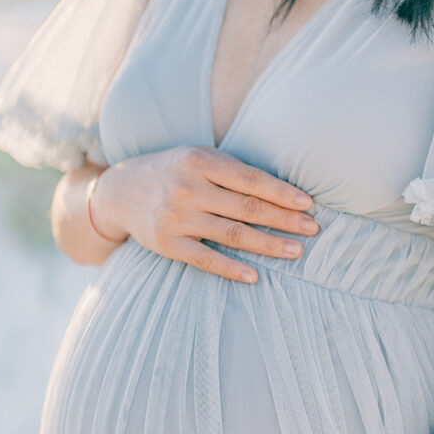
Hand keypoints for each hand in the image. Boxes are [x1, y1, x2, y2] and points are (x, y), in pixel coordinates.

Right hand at [91, 144, 320, 281]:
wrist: (119, 191)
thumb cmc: (173, 171)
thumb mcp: (198, 157)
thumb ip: (233, 170)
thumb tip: (283, 189)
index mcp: (200, 161)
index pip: (251, 180)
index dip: (282, 193)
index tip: (308, 204)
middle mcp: (188, 188)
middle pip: (247, 208)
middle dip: (284, 220)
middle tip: (313, 229)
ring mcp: (176, 217)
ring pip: (232, 234)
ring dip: (268, 244)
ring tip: (296, 251)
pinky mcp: (167, 243)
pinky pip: (206, 259)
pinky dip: (232, 269)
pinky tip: (256, 276)